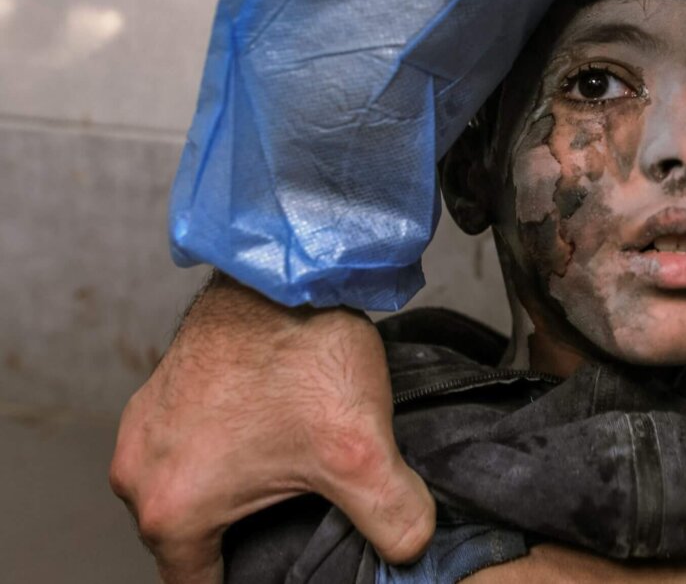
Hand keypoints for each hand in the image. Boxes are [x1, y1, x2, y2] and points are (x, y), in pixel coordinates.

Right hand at [109, 274, 434, 582]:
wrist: (282, 266)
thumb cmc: (302, 352)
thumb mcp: (361, 452)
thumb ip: (392, 517)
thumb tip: (409, 546)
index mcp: (173, 508)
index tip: (278, 572)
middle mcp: (140, 472)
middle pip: (193, 542)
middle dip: (243, 543)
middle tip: (297, 525)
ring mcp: (146, 428)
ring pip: (191, 491)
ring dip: (235, 496)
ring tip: (291, 485)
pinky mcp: (163, 393)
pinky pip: (188, 446)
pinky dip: (224, 453)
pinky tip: (273, 441)